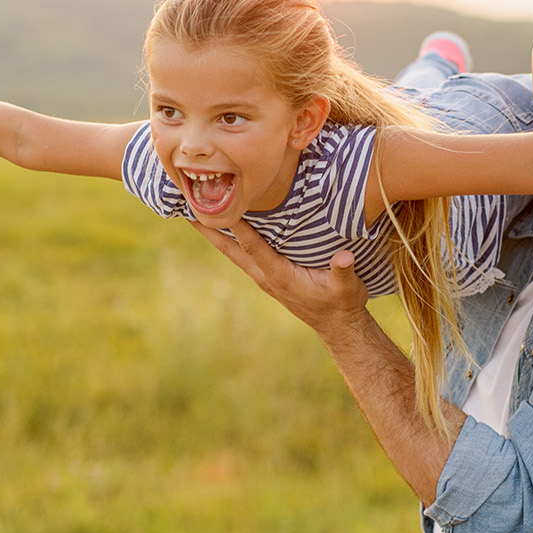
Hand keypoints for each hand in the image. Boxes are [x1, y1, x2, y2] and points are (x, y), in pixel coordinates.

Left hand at [191, 220, 370, 331]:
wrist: (337, 326)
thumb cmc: (342, 304)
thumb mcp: (347, 288)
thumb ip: (343, 271)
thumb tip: (343, 258)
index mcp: (279, 275)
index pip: (253, 246)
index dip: (237, 226)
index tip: (220, 206)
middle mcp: (265, 275)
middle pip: (230, 249)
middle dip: (209, 229)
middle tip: (185, 209)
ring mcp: (264, 276)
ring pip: (233, 251)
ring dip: (214, 233)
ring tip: (196, 213)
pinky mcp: (268, 275)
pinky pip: (243, 253)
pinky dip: (230, 238)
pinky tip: (225, 226)